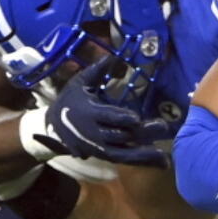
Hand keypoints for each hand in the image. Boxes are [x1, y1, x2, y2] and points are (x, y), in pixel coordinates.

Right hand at [39, 56, 170, 167]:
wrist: (52, 127)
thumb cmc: (70, 100)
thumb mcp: (80, 83)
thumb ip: (97, 71)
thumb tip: (112, 55)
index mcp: (88, 112)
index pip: (106, 116)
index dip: (120, 118)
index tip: (136, 118)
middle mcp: (93, 133)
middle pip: (119, 135)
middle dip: (141, 133)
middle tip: (162, 127)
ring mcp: (97, 148)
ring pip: (122, 154)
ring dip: (144, 155)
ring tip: (165, 157)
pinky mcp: (102, 156)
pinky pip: (123, 161)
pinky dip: (140, 162)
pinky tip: (159, 163)